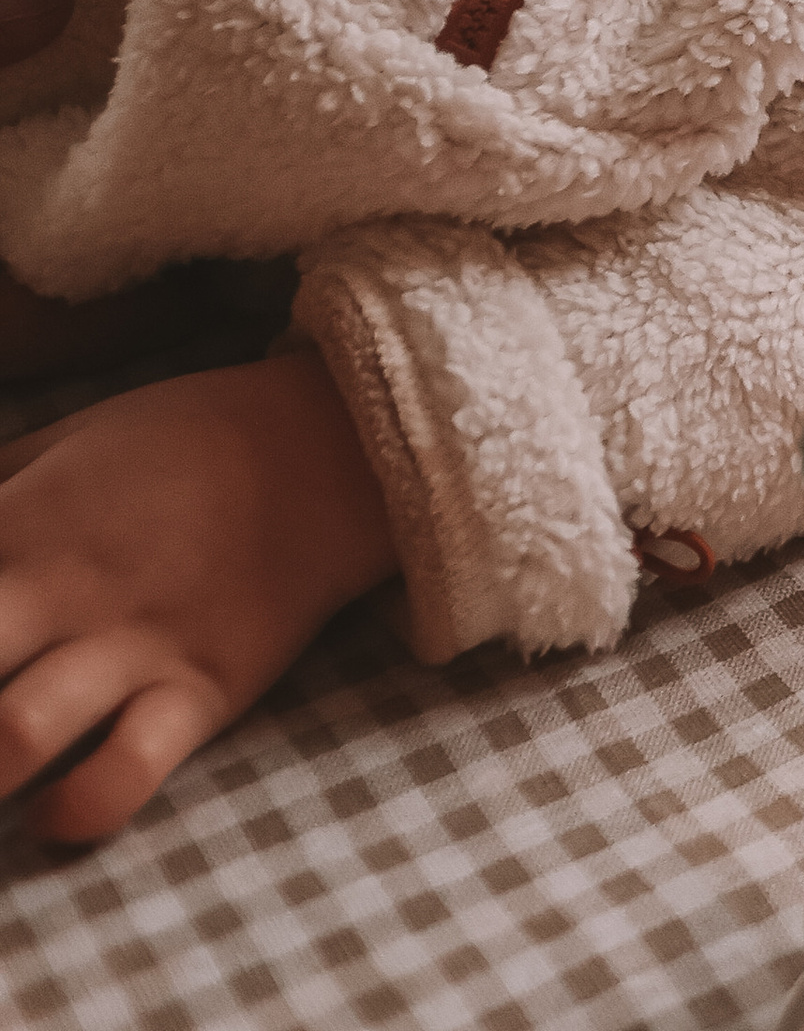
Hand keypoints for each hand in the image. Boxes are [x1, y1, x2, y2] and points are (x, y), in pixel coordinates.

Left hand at [0, 355, 394, 839]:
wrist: (326, 445)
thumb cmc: (181, 441)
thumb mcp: (67, 438)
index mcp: (22, 521)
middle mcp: (65, 585)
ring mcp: (134, 642)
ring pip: (14, 733)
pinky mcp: (201, 689)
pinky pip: (126, 773)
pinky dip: (73, 811)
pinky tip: (49, 812)